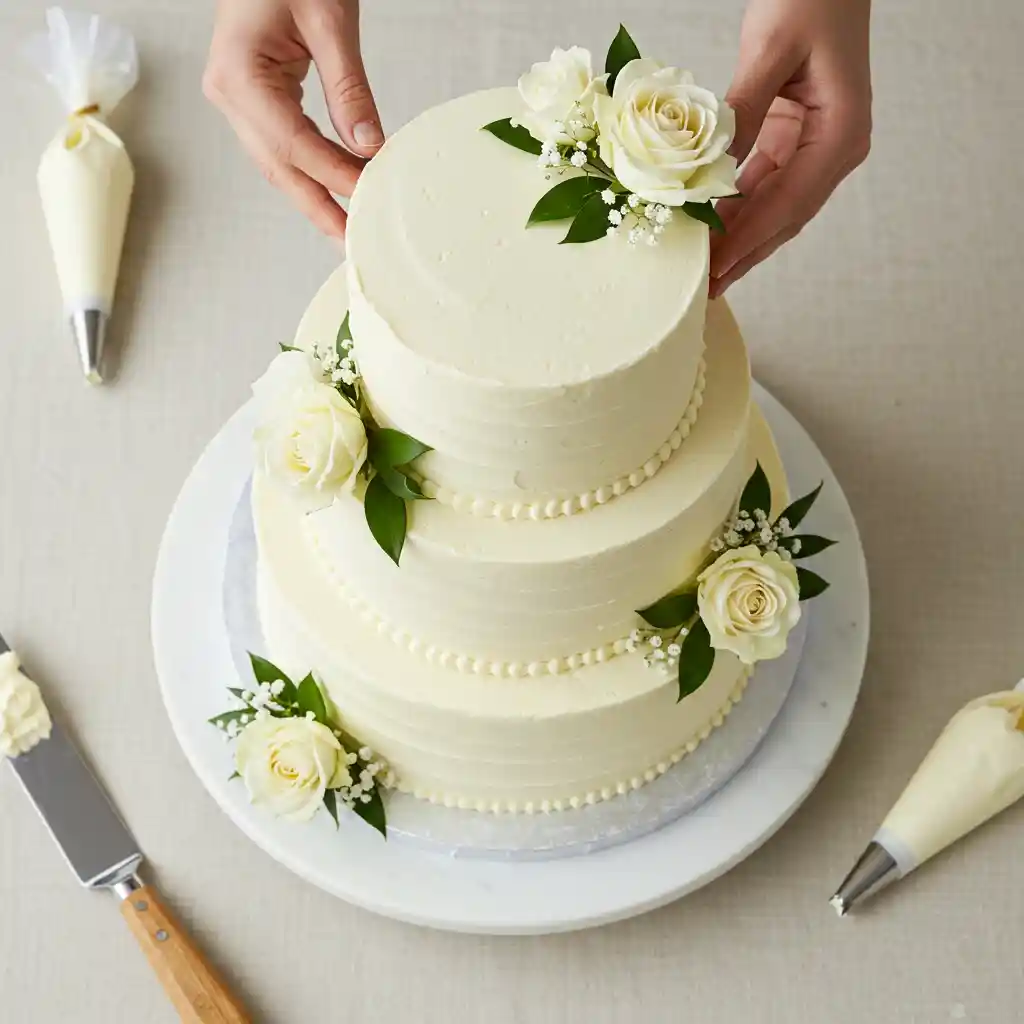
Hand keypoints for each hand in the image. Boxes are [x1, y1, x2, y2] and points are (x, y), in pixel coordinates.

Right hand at [203, 0, 381, 237]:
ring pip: (279, 163)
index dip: (333, 175)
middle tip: (353, 242)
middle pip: (279, 167)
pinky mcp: (252, 97)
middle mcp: (229, 93)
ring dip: (316, 194)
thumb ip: (348, 85)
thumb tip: (368, 144)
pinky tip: (339, 185)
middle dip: (319, 207)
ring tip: (351, 225)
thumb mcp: (329, 18)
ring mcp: (236, 98)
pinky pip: (283, 144)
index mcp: (238, 74)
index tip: (369, 196)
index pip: (293, 143)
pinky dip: (313, 167)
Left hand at [709, 0, 871, 296]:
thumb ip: (742, 112)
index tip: (715, 271)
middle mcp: (834, 147)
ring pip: (771, 206)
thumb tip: (713, 170)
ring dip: (737, 238)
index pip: (788, 203)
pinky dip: (734, 206)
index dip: (748, 242)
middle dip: (743, 255)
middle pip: (783, 217)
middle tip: (702, 292)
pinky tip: (708, 229)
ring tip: (701, 271)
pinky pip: (762, 183)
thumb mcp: (769, 49)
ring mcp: (815, 145)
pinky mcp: (793, 136)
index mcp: (841, 133)